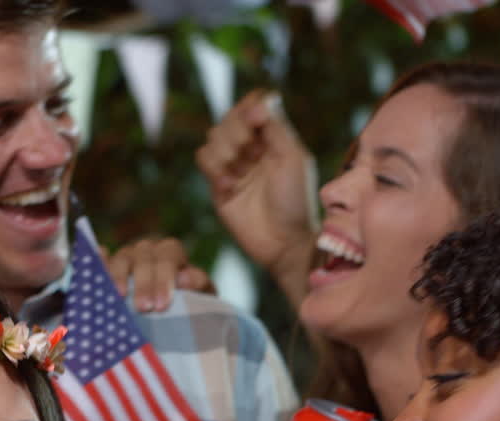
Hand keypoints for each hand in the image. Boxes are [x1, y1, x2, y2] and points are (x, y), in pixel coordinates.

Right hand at [103, 236, 213, 311]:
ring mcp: (126, 258)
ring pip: (121, 258)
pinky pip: (100, 262)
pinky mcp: (108, 269)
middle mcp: (147, 251)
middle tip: (144, 308)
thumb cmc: (190, 303)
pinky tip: (94, 274)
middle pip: (143, 257)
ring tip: (119, 297)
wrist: (174, 313)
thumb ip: (197, 285)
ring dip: (119, 277)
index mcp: (171, 253)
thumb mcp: (201, 296)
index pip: (168, 255)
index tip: (162, 304)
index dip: (164, 278)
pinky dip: (97, 266)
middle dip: (143, 283)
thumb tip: (183, 278)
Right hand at [196, 90, 316, 303]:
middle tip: (251, 152)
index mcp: (273, 138)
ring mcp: (233, 167)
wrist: (284, 241)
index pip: (253, 106)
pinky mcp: (218, 186)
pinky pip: (204, 161)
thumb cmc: (296, 200)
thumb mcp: (292, 158)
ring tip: (240, 172)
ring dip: (225, 151)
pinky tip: (230, 186)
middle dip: (236, 131)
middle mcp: (252, 149)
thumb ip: (276, 127)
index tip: (257, 118)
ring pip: (212, 138)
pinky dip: (214, 169)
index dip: (249, 107)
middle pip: (228, 119)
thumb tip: (260, 99)